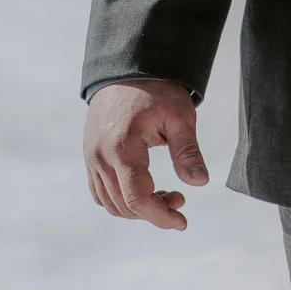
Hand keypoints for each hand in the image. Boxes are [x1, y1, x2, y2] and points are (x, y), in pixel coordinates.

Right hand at [83, 79, 208, 230]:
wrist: (129, 67)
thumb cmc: (157, 90)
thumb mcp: (180, 116)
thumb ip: (188, 151)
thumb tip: (201, 182)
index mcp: (122, 148)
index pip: (138, 199)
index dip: (160, 216)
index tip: (182, 222)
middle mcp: (100, 157)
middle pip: (124, 205)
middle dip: (154, 211)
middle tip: (180, 198)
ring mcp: (91, 157)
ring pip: (109, 202)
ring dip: (137, 208)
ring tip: (166, 193)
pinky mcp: (90, 155)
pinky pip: (100, 191)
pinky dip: (120, 199)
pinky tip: (143, 189)